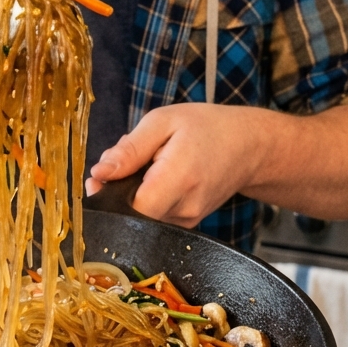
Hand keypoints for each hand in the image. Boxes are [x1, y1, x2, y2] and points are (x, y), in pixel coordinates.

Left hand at [86, 104, 260, 226]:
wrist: (248, 146)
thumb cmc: (206, 127)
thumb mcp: (163, 122)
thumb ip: (130, 149)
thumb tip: (99, 173)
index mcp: (179, 178)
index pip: (132, 210)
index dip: (108, 197)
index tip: (102, 177)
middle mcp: (185, 208)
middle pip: (132, 214)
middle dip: (117, 190)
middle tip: (124, 161)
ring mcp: (188, 221)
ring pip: (141, 216)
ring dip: (133, 192)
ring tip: (148, 163)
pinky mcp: (187, 225)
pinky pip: (154, 217)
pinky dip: (146, 198)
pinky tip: (156, 176)